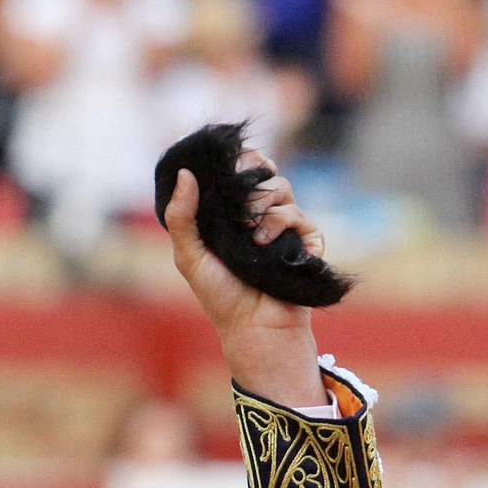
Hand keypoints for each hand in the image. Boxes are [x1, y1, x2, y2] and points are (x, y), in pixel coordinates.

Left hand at [164, 147, 327, 408]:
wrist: (252, 326)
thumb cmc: (219, 294)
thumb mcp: (189, 256)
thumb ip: (182, 217)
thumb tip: (185, 172)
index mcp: (232, 214)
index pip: (241, 171)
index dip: (240, 161)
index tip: (232, 162)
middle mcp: (258, 215)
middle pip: (265, 174)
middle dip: (253, 181)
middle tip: (240, 206)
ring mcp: (284, 227)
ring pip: (282, 189)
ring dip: (265, 205)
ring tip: (251, 236)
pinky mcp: (305, 241)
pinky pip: (302, 216)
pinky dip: (283, 223)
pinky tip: (266, 243)